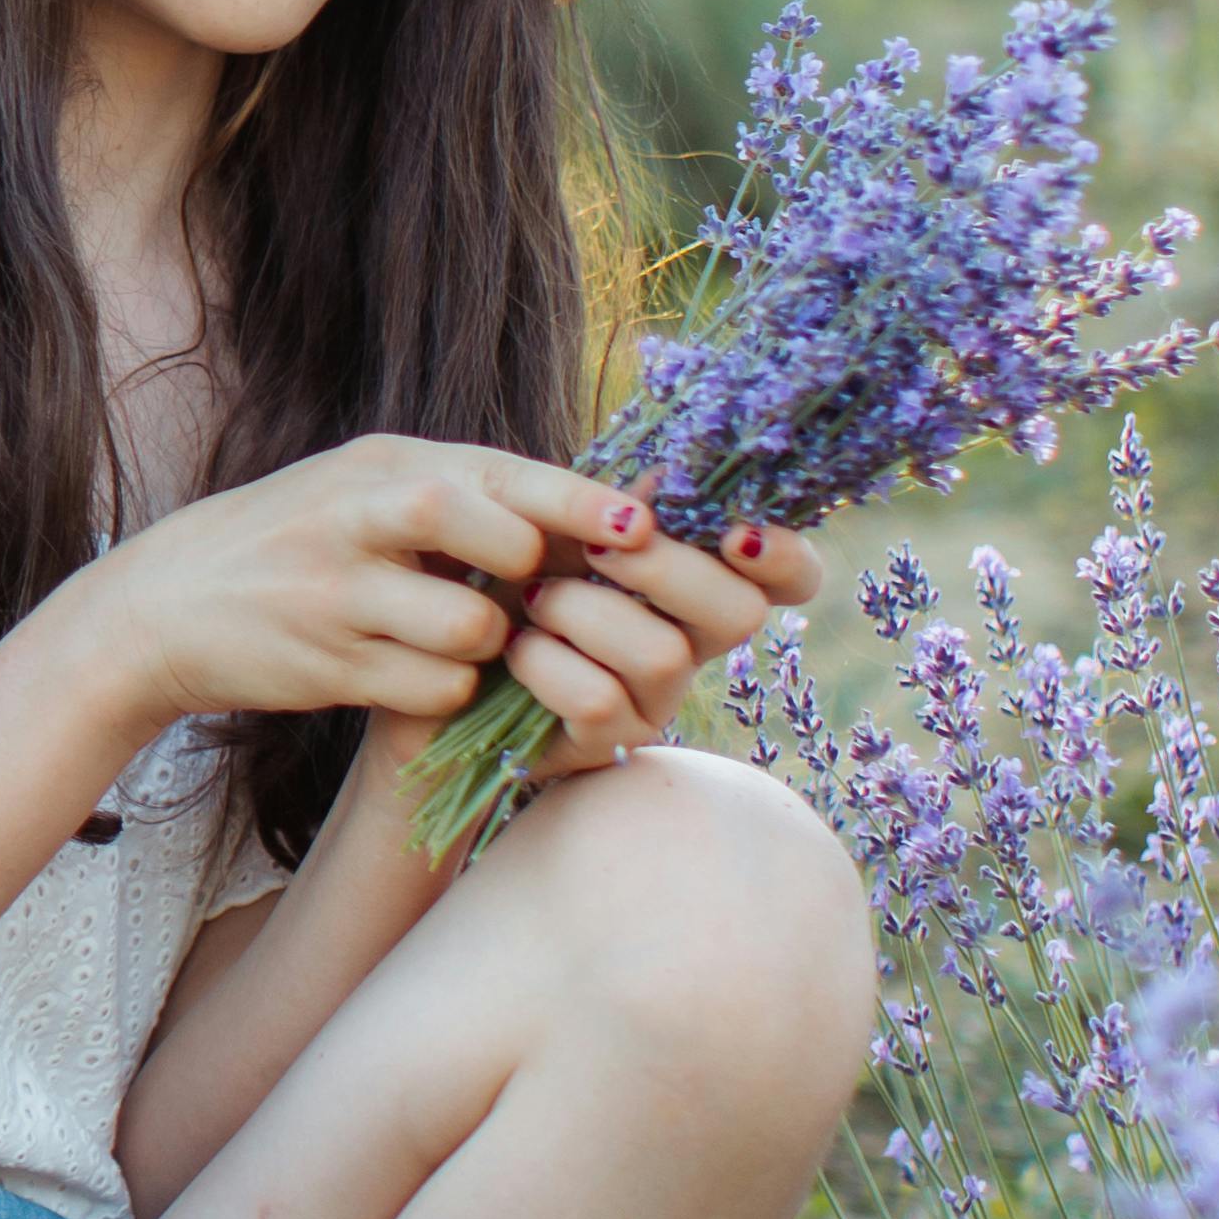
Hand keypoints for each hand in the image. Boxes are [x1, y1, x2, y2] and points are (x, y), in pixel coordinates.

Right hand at [91, 436, 703, 735]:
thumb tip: (589, 510)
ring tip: (456, 641)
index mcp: (381, 465)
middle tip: (532, 597)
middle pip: (494, 537)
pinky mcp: (325, 664)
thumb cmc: (290, 544)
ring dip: (488, 648)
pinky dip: (445, 692)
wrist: (163, 607)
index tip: (641, 527)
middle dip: (534, 577)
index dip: (580, 505)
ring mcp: (338, 593)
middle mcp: (359, 517)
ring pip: (472, 630)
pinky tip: (412, 676)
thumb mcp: (361, 490)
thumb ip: (459, 494)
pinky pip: (433, 688)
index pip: (500, 474)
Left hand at [486, 502, 817, 768]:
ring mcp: (654, 700)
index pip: (790, 577)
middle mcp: (689, 643)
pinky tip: (514, 649)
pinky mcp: (606, 744)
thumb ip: (614, 504)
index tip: (737, 532)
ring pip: (662, 654)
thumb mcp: (555, 521)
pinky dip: (545, 662)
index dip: (786, 556)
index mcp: (692, 581)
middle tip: (599, 551)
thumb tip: (665, 473)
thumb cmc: (499, 567)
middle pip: (739, 613)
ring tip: (530, 599)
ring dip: (583, 611)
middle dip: (664, 569)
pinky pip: (598, 700)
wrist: (428, 647)